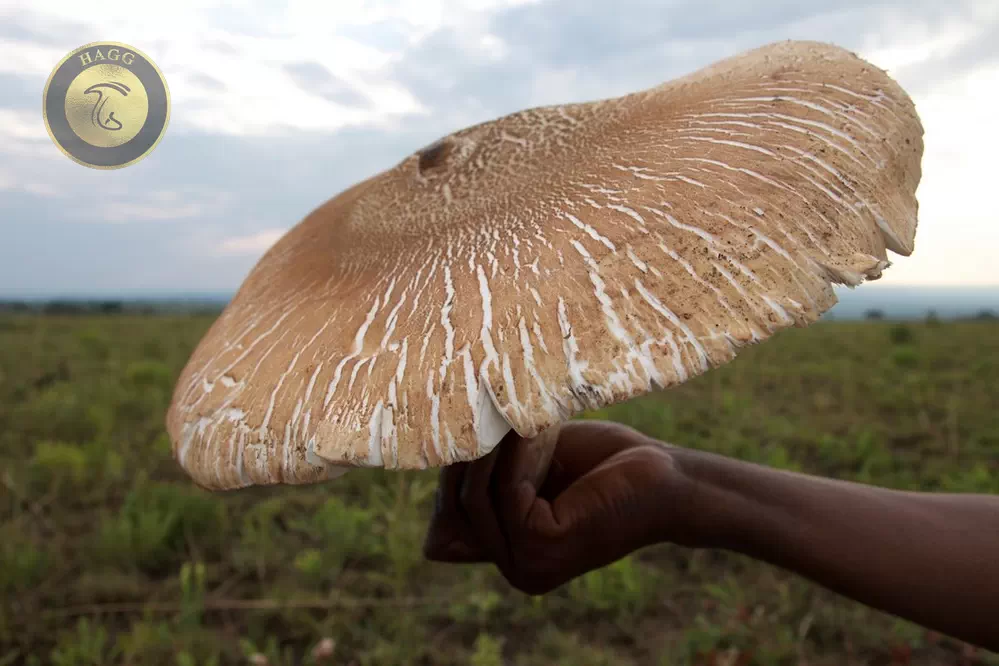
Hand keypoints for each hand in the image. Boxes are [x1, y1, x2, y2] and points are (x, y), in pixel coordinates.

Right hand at [422, 420, 700, 594]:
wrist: (668, 480)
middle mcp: (516, 572)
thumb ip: (492, 479)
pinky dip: (516, 454)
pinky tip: (535, 428)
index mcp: (513, 558)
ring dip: (490, 449)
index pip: (449, 522)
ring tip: (512, 413)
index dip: (449, 477)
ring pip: (476, 500)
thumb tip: (441, 467)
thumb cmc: (606, 466)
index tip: (464, 428)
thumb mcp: (534, 469)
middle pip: (457, 510)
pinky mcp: (542, 546)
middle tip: (485, 410)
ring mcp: (527, 565)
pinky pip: (505, 492)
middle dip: (465, 458)